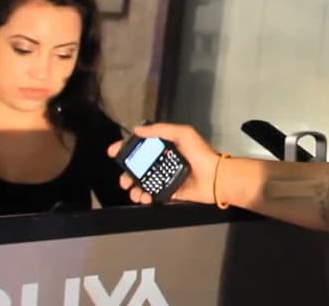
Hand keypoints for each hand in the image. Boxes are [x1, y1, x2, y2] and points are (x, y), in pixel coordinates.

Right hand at [107, 122, 222, 205]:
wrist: (215, 177)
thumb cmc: (200, 154)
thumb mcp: (183, 134)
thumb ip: (161, 130)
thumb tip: (137, 129)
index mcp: (167, 147)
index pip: (142, 146)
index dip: (126, 148)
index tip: (113, 152)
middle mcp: (164, 161)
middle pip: (138, 167)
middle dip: (127, 173)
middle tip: (124, 180)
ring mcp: (166, 177)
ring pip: (142, 182)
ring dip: (133, 187)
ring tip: (133, 192)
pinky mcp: (170, 192)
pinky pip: (152, 194)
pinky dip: (144, 197)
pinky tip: (143, 198)